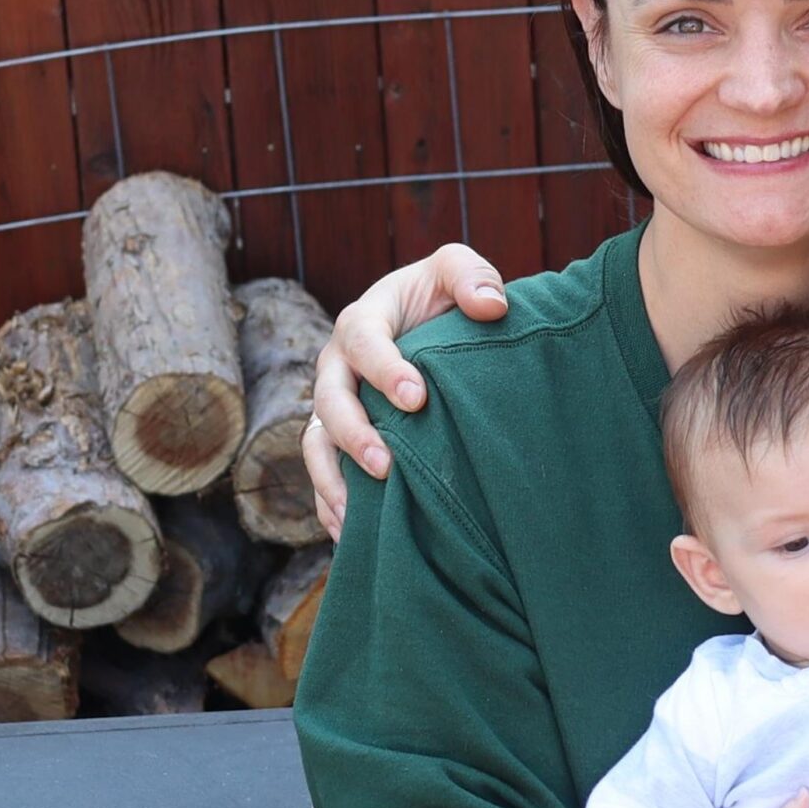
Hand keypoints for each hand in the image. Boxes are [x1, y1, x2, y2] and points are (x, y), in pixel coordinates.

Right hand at [302, 244, 509, 537]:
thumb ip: (471, 275)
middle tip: (386, 465)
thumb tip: (491, 306)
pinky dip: (331, 506)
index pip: (363, 341)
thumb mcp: (455, 271)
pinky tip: (352, 536)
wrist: (426, 329)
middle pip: (329, 400)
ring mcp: (333, 406)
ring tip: (359, 514)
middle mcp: (337, 365)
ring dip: (334, 478)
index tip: (417, 400)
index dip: (385, 370)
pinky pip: (322, 476)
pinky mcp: (337, 440)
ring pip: (317, 443)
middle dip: (354, 434)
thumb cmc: (441, 299)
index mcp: (363, 320)